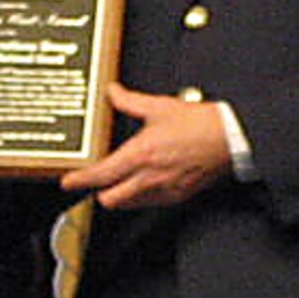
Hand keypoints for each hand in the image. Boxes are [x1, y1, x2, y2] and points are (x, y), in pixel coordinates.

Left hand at [60, 83, 231, 209]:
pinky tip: (144, 183)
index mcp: (141, 154)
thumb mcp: (159, 107)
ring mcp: (164, 190)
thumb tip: (113, 93)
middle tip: (96, 181)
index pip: (101, 175)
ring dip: (121, 195)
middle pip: (110, 199)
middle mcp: (149, 178)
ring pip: (129, 204)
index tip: (68, 181)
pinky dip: (141, 197)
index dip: (80, 180)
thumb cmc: (200, 124)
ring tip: (120, 181)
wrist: (230, 138)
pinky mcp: (178, 196)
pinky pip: (150, 204)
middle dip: (100, 192)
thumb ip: (130, 101)